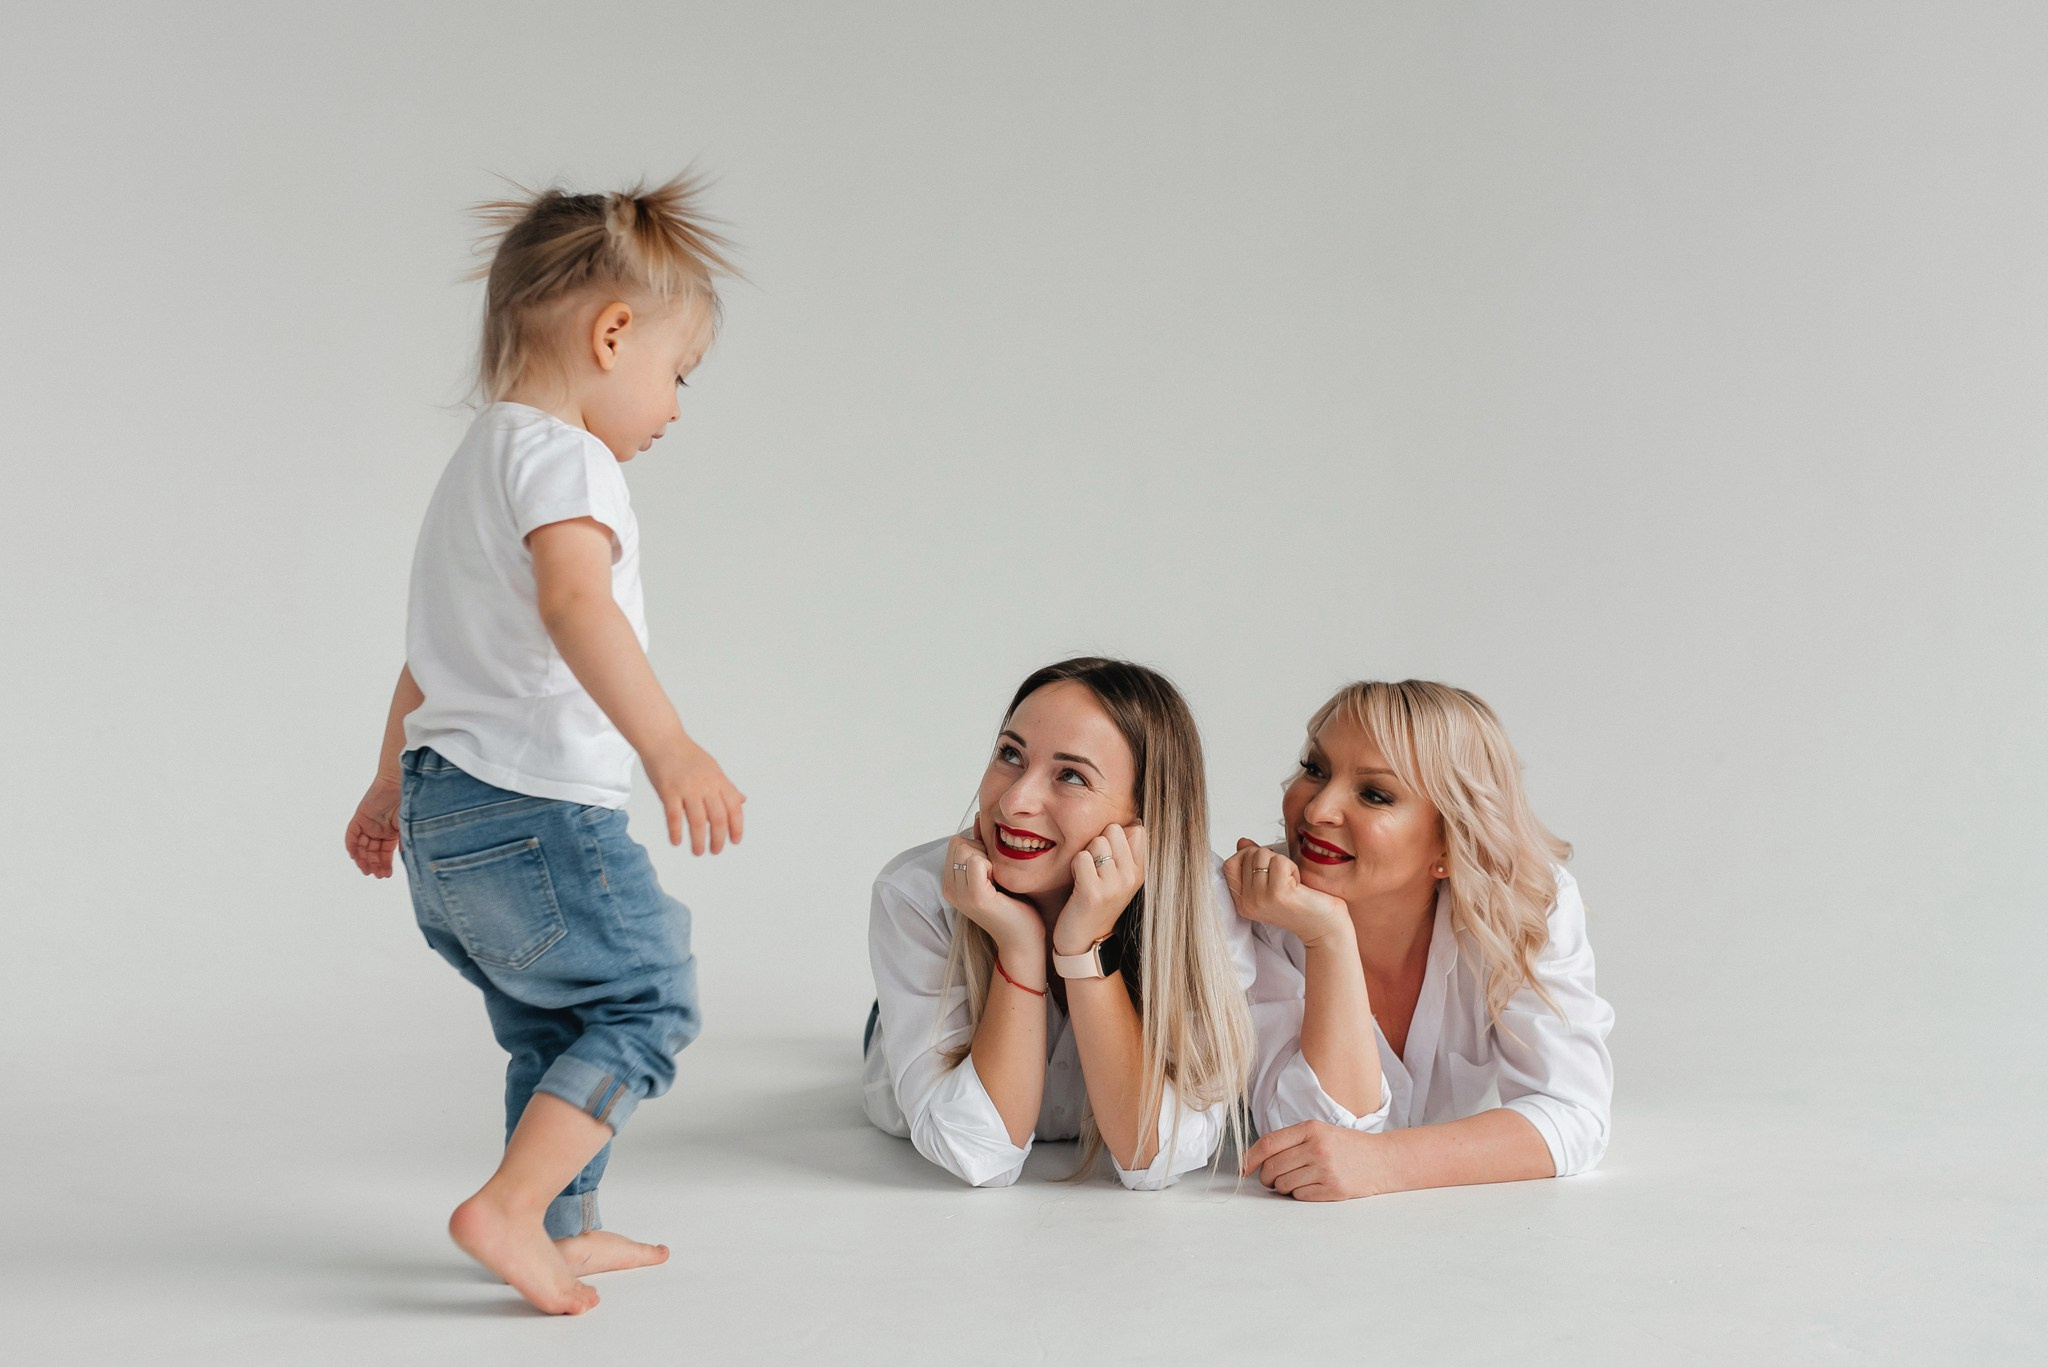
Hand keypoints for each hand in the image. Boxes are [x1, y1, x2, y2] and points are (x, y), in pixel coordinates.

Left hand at [346, 774, 401, 877]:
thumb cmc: (410, 802)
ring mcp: (368, 824)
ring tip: (367, 870)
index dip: (385, 865)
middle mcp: (378, 830)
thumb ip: (406, 843)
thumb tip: (408, 860)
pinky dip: (352, 846)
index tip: (386, 875)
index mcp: (391, 832)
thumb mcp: (409, 827)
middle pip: (372, 852)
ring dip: (363, 859)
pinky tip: (355, 857)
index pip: (385, 853)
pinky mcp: (359, 817)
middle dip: (374, 864)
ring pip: (361, 846)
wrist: (401, 783)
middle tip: (376, 875)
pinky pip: (351, 835)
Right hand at [643, 735, 746, 853]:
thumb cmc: (687, 755)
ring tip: (698, 852)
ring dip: (699, 840)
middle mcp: (706, 785)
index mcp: (718, 780)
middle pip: (718, 818)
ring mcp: (687, 789)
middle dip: (719, 838)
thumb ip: (726, 787)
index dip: (736, 826)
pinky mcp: (668, 791)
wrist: (663, 740)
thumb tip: (741, 801)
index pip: (734, 808)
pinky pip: (674, 816)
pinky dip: (676, 831)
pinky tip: (677, 842)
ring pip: (698, 821)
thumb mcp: (713, 768)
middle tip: (715, 850)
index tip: (735, 840)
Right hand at [943, 826, 1044, 957]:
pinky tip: (1000, 884)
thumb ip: (983, 845)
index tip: (993, 869)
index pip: (956, 841)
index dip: (978, 846)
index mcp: (951, 882)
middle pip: (959, 841)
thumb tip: (979, 816)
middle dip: (981, 849)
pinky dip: (992, 865)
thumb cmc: (1015, 903)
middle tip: (997, 874)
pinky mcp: (976, 897)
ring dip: (988, 857)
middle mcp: (949, 888)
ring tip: (998, 880)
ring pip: (966, 848)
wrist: (1025, 938)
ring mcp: (960, 894)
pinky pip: (977, 861)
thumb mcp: (995, 869)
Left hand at [1054, 822, 1145, 954]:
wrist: (1084, 941)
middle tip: (1094, 868)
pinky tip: (1077, 883)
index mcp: (1140, 871)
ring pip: (1097, 841)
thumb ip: (1126, 851)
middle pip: (1114, 829)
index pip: (1137, 829)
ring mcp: (1114, 885)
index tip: (1109, 858)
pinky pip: (1081, 858)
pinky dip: (1074, 866)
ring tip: (1085, 876)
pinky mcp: (1093, 893)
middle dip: (1099, 842)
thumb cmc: (1096, 902)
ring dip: (1085, 855)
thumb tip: (1133, 821)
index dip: (1115, 836)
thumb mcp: (1119, 878)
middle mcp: (1132, 877)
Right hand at [1223, 838, 1348, 945]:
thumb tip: (1242, 842)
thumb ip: (1254, 864)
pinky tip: (1298, 884)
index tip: (1267, 869)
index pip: (1229, 865)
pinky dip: (1292, 867)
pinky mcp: (1277, 893)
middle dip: (1269, 858)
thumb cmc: (1303, 905)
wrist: (1325, 928)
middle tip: (1283, 879)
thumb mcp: (1271, 884)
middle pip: (1248, 855)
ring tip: (1291, 882)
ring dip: (1282, 862)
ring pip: (1263, 854)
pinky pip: (1280, 861)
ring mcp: (1260, 899)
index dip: (1247, 856)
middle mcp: (1247, 903)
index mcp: (1242, 902)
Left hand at [1242, 1121, 1387, 1200]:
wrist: (1382, 1160)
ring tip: (1296, 1180)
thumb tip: (1256, 1159)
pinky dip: (1299, 1194)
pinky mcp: (1332, 1189)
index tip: (1244, 1167)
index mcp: (1311, 1129)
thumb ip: (1291, 1141)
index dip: (1251, 1157)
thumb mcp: (1320, 1132)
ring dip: (1282, 1187)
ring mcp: (1325, 1170)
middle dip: (1266, 1177)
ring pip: (1283, 1184)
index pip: (1268, 1144)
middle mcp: (1317, 1148)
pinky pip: (1299, 1196)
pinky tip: (1311, 1186)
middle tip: (1270, 1179)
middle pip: (1272, 1167)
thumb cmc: (1347, 1146)